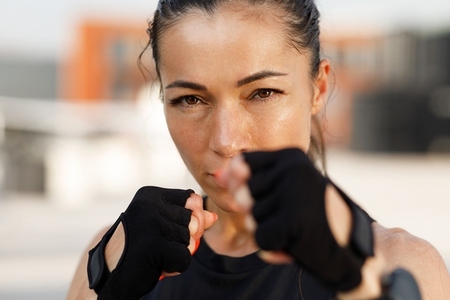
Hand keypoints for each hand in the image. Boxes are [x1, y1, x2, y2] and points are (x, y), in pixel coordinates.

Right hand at [87, 187, 216, 299]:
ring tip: (155, 255)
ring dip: (177, 253)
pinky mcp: (154, 246)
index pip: (191, 199)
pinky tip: (157, 266)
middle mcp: (150, 205)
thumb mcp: (161, 227)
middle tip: (158, 245)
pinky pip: (185, 257)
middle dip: (183, 238)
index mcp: (150, 195)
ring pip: (190, 240)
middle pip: (194, 220)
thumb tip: (212, 216)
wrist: (110, 275)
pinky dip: (175, 267)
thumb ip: (187, 219)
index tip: (165, 229)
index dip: (189, 218)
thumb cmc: (138, 248)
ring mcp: (151, 224)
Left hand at [217, 148, 373, 290]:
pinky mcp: (294, 218)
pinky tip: (294, 242)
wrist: (350, 245)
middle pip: (243, 194)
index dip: (243, 185)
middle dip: (260, 213)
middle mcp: (293, 167)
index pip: (242, 164)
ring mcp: (294, 191)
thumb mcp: (282, 189)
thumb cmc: (311, 214)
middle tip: (288, 215)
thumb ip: (249, 180)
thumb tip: (217, 174)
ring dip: (269, 230)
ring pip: (252, 218)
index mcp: (290, 155)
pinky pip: (261, 236)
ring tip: (295, 228)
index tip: (266, 197)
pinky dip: (273, 246)